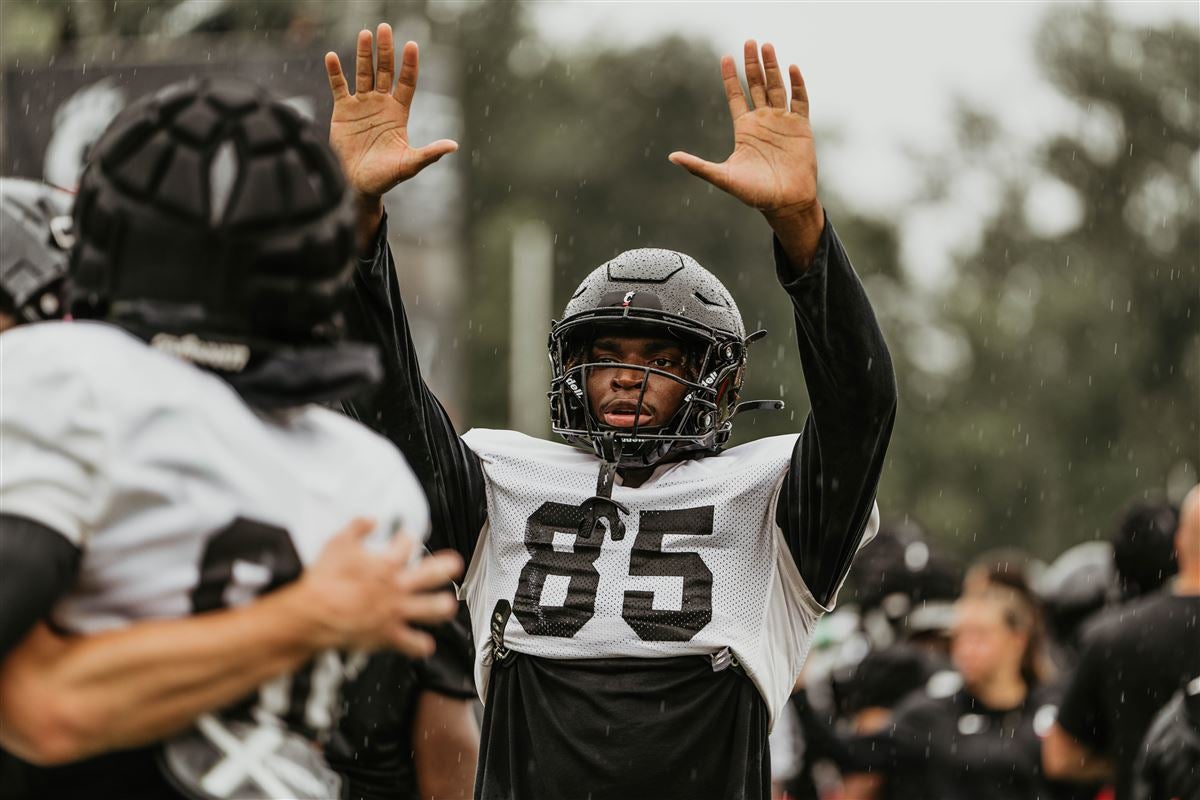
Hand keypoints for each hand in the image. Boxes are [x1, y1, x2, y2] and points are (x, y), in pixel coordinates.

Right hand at [291, 517, 463, 657]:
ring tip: (447, 605)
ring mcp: (396, 611)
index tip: (406, 537)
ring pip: (432, 610)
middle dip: (447, 567)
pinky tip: (426, 644)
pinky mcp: (389, 635)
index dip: (407, 538)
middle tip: (454, 564)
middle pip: (433, 573)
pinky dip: (421, 645)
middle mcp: (398, 587)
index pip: (407, 544)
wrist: (312, 613)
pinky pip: (412, 643)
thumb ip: (357, 527)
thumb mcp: (338, 543)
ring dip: (442, 607)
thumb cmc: (325, 580)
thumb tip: (370, 519)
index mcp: (387, 564)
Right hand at [324, 24, 457, 198]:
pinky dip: (335, 72)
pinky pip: (339, 87)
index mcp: (399, 113)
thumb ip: (430, 153)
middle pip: (385, 71)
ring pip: (364, 73)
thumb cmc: (387, 177)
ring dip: (363, 54)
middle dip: (385, 50)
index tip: (411, 45)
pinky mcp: (343, 111)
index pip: (406, 82)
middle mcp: (382, 104)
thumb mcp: (410, 165)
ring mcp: (362, 105)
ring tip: (364, 34)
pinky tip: (331, 57)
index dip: (409, 65)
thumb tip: (453, 145)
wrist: (360, 185)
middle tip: (384, 28)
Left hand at [669, 41, 824, 266]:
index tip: (726, 57)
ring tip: (768, 46)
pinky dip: (797, 84)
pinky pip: (800, 100)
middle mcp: (763, 121)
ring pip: (777, 87)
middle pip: (757, 85)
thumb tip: (672, 157)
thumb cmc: (755, 194)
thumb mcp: (723, 177)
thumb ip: (699, 166)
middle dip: (752, 64)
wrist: (785, 203)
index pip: (736, 96)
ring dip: (773, 67)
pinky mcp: (801, 127)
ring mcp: (782, 122)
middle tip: (749, 42)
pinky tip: (792, 68)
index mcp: (745, 129)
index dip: (731, 77)